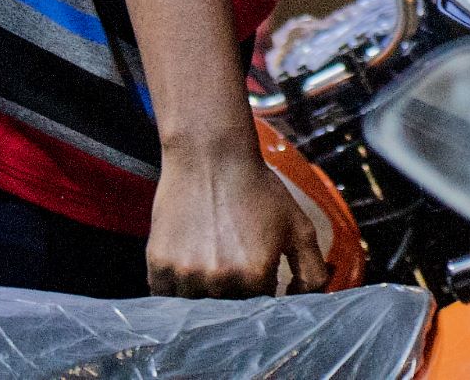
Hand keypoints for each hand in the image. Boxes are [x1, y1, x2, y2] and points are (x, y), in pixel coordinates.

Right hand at [148, 140, 329, 297]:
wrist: (211, 157)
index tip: (259, 281)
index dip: (260, 298)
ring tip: (211, 264)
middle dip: (234, 299)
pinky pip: (166, 297)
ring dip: (203, 297)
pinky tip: (189, 265)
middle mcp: (219, 280)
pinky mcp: (158, 265)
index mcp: (255, 275)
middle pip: (226, 313)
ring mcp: (185, 274)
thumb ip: (311, 271)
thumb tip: (300, 304)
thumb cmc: (258, 190)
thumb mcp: (299, 226)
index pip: (259, 313)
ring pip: (195, 309)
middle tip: (234, 270)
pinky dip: (177, 290)